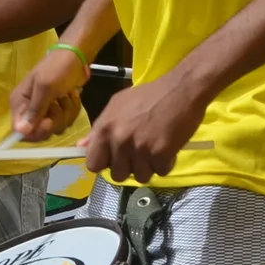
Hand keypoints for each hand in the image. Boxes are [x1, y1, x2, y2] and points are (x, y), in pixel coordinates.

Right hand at [10, 51, 87, 141]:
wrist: (76, 56)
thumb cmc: (57, 67)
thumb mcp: (45, 87)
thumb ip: (34, 110)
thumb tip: (21, 131)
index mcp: (19, 103)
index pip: (19, 131)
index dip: (35, 132)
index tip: (49, 122)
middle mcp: (29, 110)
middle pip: (40, 133)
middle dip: (55, 119)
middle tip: (59, 101)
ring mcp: (45, 111)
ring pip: (56, 128)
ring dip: (66, 112)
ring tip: (66, 94)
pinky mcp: (58, 111)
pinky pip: (66, 122)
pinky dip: (72, 109)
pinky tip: (71, 95)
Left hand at [84, 72, 206, 182]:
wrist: (182, 88)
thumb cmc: (150, 95)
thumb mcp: (118, 105)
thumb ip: (99, 128)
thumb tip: (82, 147)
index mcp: (105, 127)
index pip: (93, 163)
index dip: (105, 163)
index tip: (115, 158)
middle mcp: (119, 139)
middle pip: (117, 175)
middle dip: (130, 167)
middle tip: (141, 151)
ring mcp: (140, 148)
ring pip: (140, 176)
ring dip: (149, 166)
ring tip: (155, 146)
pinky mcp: (161, 153)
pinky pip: (161, 172)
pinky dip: (166, 163)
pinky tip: (168, 146)